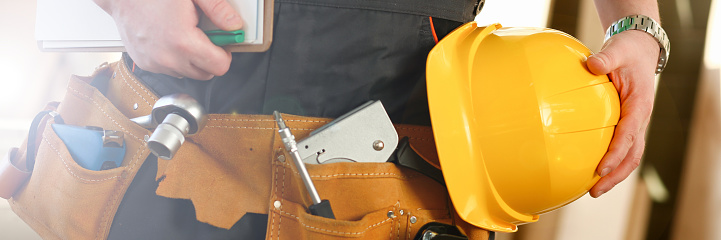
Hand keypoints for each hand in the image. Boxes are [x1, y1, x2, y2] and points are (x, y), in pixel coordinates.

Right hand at [94, 0, 242, 79]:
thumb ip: (218, 10)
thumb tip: (234, 25)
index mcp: (183, 42)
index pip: (220, 67)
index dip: (225, 53)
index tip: (222, 42)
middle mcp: (168, 58)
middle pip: (205, 74)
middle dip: (210, 57)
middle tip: (204, 36)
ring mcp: (155, 63)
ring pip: (188, 73)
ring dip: (192, 60)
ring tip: (184, 35)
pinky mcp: (146, 64)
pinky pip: (170, 69)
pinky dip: (175, 59)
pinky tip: (170, 39)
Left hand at [586, 30, 658, 197]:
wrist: (639, 49)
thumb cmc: (627, 51)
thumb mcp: (617, 50)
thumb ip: (605, 58)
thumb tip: (591, 65)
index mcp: (639, 104)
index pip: (629, 134)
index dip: (616, 153)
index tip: (601, 169)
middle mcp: (640, 117)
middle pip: (633, 154)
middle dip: (616, 175)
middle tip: (595, 191)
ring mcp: (635, 123)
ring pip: (630, 156)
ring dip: (615, 175)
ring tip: (593, 191)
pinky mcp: (627, 124)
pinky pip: (622, 148)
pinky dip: (611, 163)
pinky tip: (592, 173)